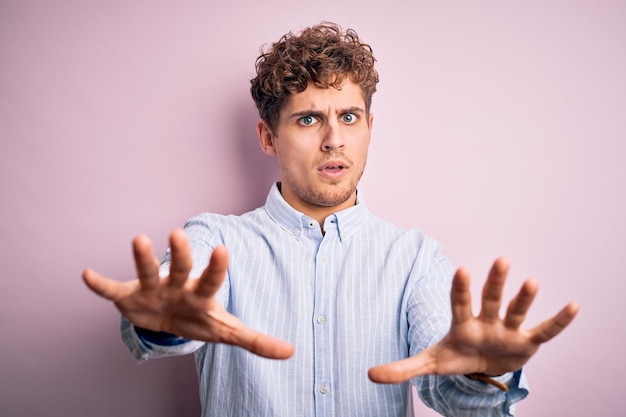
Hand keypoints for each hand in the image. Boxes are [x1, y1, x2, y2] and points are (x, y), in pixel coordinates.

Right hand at [83, 229, 293, 359]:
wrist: (166, 318)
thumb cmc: (198, 318)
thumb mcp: (226, 331)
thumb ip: (256, 340)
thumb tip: (292, 352)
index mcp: (202, 294)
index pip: (212, 279)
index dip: (217, 267)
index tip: (224, 248)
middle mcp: (177, 286)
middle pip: (181, 269)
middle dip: (181, 254)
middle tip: (179, 233)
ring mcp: (152, 289)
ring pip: (147, 272)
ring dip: (142, 259)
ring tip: (138, 239)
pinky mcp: (128, 296)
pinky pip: (112, 290)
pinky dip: (101, 285)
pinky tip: (87, 275)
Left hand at [368, 257, 577, 383]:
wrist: (483, 366)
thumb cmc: (457, 356)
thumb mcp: (430, 364)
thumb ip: (402, 368)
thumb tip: (368, 375)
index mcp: (462, 323)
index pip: (459, 302)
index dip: (459, 288)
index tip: (460, 269)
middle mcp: (486, 320)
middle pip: (490, 298)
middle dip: (495, 282)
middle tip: (501, 260)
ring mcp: (508, 329)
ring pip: (517, 310)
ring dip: (525, 298)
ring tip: (533, 281)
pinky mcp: (526, 342)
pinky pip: (544, 331)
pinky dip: (558, 322)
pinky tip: (573, 306)